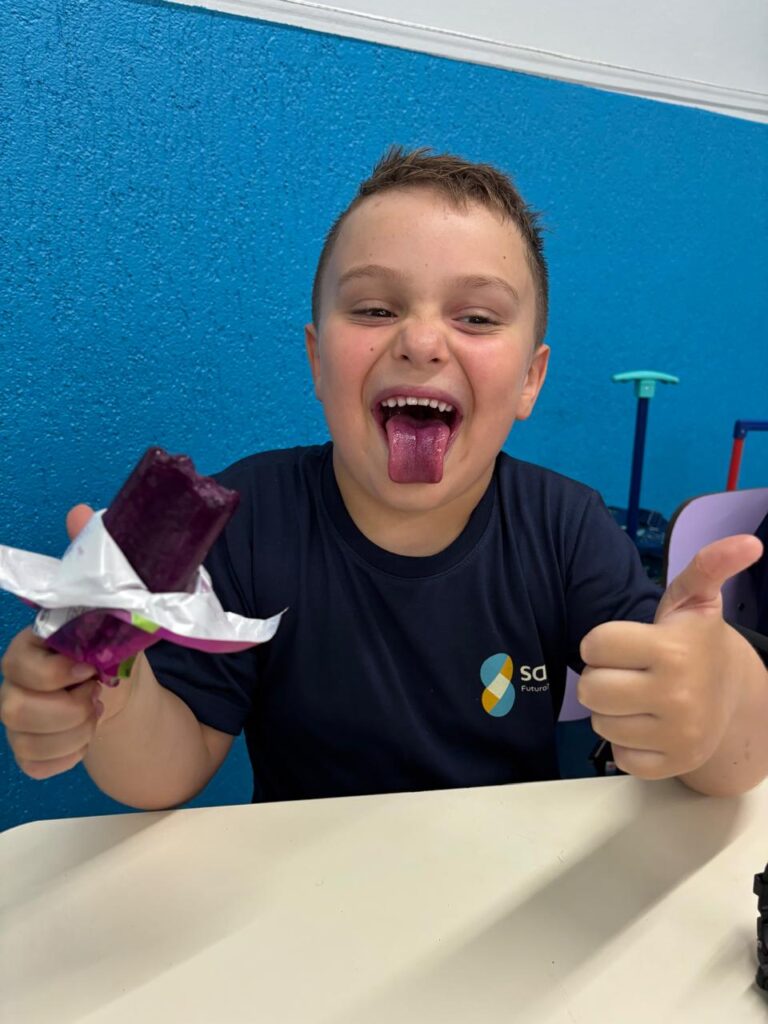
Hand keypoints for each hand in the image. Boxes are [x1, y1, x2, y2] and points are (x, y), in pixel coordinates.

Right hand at [0, 505, 124, 779]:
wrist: (122, 687)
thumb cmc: (111, 645)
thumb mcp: (115, 604)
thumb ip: (95, 563)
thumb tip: (78, 512)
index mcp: (31, 646)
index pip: (21, 664)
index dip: (57, 672)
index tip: (92, 669)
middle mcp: (15, 683)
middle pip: (14, 709)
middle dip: (70, 708)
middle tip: (99, 694)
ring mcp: (18, 719)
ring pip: (26, 741)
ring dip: (76, 733)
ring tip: (97, 712)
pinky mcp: (30, 750)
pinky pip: (38, 765)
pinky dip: (69, 758)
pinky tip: (87, 737)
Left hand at [578, 534, 763, 779]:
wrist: (734, 695)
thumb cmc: (695, 640)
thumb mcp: (695, 599)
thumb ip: (708, 566)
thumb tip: (748, 542)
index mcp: (673, 651)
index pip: (593, 645)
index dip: (603, 641)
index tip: (626, 642)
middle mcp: (677, 697)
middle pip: (590, 689)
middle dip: (602, 676)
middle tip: (629, 670)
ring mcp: (676, 736)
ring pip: (599, 723)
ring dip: (612, 709)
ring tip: (640, 695)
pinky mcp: (672, 765)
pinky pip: (619, 756)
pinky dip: (626, 742)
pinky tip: (649, 723)